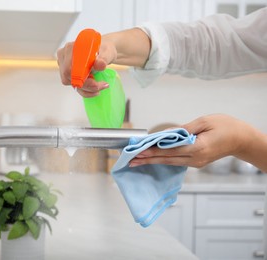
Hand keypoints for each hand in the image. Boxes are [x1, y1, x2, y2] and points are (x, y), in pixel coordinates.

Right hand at [56, 28, 150, 96]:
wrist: (110, 49)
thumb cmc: (108, 47)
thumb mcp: (109, 50)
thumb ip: (104, 57)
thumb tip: (99, 64)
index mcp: (72, 47)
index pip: (70, 68)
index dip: (82, 79)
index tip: (97, 82)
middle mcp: (65, 55)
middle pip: (69, 78)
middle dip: (86, 85)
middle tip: (101, 86)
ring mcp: (66, 65)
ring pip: (72, 85)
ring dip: (88, 90)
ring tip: (101, 87)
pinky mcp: (71, 74)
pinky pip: (76, 87)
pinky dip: (87, 90)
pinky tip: (97, 88)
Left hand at [129, 114, 266, 171]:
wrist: (242, 139)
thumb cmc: (226, 126)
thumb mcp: (204, 121)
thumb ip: (184, 129)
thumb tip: (166, 134)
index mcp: (197, 147)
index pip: (169, 150)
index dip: (152, 151)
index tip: (138, 151)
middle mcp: (195, 159)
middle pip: (166, 160)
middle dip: (147, 159)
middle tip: (131, 160)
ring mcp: (196, 163)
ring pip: (170, 162)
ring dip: (153, 161)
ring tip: (137, 162)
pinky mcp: (196, 162)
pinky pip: (176, 161)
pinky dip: (163, 160)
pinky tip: (153, 159)